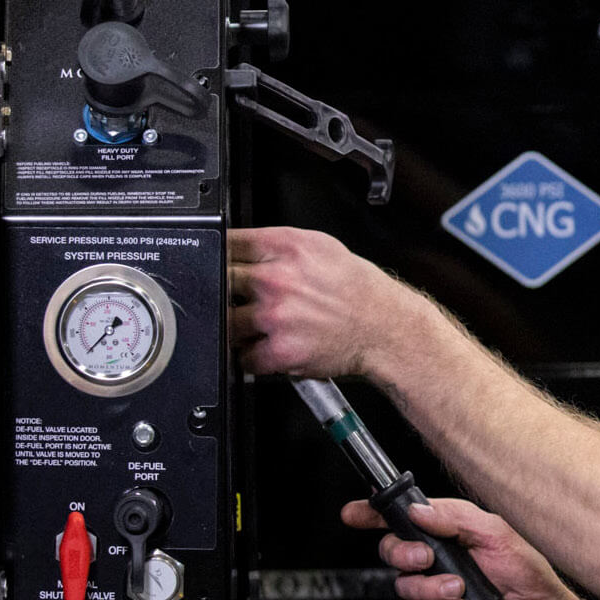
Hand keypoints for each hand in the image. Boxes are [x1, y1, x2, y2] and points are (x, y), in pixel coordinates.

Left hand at [229, 226, 429, 378]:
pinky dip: (250, 356)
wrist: (386, 327)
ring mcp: (276, 317)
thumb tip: (239, 246)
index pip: (225, 242)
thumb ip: (278, 245)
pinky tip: (268, 347)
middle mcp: (278, 279)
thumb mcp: (322, 247)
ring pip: (223, 322)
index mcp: (287, 247)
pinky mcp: (280, 351)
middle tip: (235, 298)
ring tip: (254, 326)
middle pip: (217, 280)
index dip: (215, 253)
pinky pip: (243, 356)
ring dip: (232, 326)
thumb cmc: (358, 289)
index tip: (214, 262)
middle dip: (221, 290)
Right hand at [343, 498, 599, 599]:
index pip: (402, 519)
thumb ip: (457, 518)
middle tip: (427, 559)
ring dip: (431, 589)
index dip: (373, 514)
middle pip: (392, 552)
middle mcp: (436, 558)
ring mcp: (434, 588)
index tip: (354, 513)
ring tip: (459, 590)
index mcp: (446, 531)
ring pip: (404, 587)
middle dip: (404, 555)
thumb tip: (420, 511)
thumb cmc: (525, 570)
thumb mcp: (496, 532)